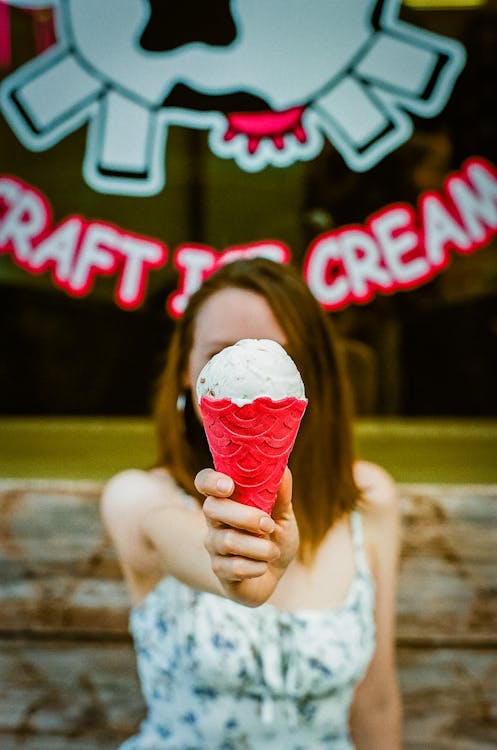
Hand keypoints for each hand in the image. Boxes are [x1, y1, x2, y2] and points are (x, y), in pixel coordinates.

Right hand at [195, 467, 298, 605]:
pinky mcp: (219, 570)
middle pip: (212, 508)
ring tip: (273, 551)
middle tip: (268, 524)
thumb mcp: (283, 514)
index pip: (205, 482)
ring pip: (227, 540)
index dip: (210, 481)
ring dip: (258, 546)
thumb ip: (280, 493)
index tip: (229, 486)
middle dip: (244, 516)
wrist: (274, 573)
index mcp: (228, 499)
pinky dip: (256, 566)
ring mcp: (214, 545)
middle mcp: (215, 520)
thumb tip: (282, 469)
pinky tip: (263, 566)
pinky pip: (234, 567)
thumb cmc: (275, 536)